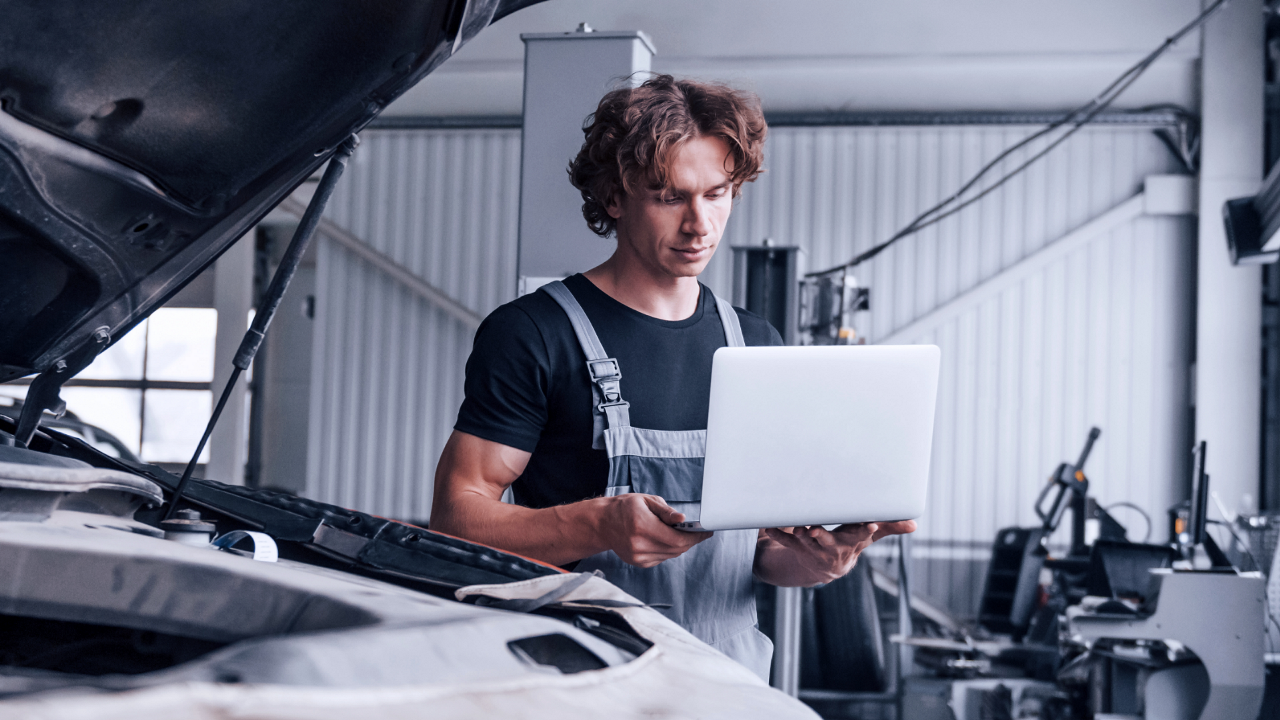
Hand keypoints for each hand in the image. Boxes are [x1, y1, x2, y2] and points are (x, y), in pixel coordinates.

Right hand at [597, 493, 712, 567]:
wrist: (602, 523)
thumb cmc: (624, 508)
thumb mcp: (646, 501)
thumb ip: (666, 512)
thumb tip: (682, 520)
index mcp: (642, 526)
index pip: (677, 538)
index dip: (695, 537)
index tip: (706, 531)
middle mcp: (639, 544)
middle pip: (677, 549)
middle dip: (691, 541)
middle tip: (699, 532)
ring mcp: (638, 556)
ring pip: (671, 555)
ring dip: (679, 545)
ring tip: (680, 532)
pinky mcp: (638, 563)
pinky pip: (662, 558)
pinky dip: (668, 549)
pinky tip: (663, 538)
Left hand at [761, 520, 915, 585]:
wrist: (827, 568)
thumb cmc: (849, 543)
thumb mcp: (867, 536)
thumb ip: (887, 527)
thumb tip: (914, 524)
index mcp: (852, 543)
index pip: (863, 535)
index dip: (868, 529)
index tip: (873, 522)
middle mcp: (834, 550)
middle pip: (829, 543)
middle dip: (822, 537)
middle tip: (814, 530)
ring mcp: (815, 552)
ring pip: (805, 545)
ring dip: (797, 537)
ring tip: (793, 527)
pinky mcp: (798, 550)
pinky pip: (787, 543)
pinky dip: (778, 534)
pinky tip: (769, 526)